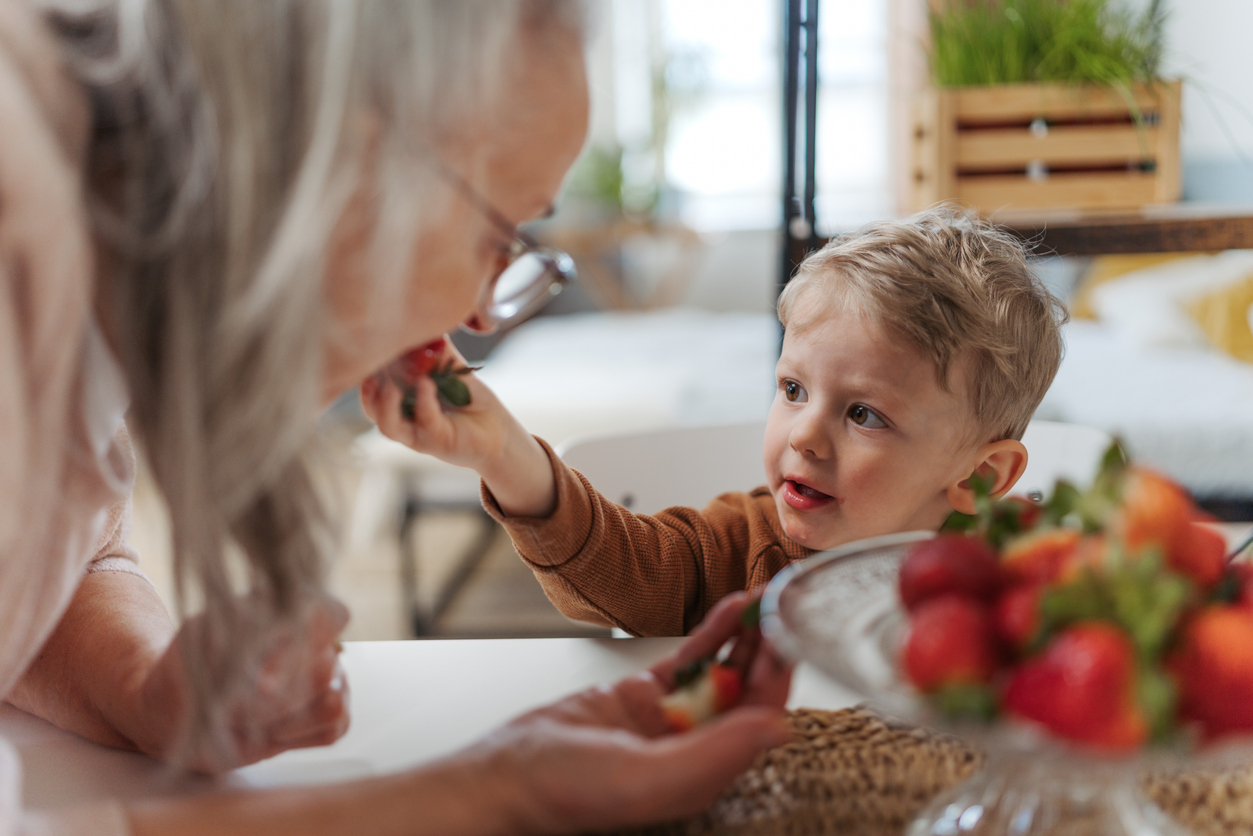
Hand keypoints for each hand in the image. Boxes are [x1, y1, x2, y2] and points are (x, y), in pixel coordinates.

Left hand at [136, 596, 350, 772]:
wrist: (177, 716)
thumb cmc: (189, 670)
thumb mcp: (198, 640)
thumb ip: (239, 639)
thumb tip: (270, 681)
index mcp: (293, 609)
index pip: (331, 614)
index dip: (300, 643)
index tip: (257, 672)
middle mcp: (320, 640)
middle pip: (324, 668)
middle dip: (271, 696)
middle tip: (232, 701)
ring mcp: (335, 679)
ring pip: (330, 701)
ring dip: (279, 718)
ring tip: (247, 717)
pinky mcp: (335, 716)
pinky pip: (333, 728)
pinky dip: (294, 736)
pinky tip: (268, 730)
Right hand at [360, 339, 513, 473]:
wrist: (499, 430)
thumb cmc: (471, 400)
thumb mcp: (452, 369)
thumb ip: (437, 350)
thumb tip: (426, 318)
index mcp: (402, 402)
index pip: (372, 389)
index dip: (367, 372)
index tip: (368, 348)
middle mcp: (404, 421)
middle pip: (372, 409)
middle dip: (367, 389)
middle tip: (372, 366)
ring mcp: (418, 434)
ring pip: (388, 425)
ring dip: (386, 404)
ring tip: (391, 385)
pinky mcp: (438, 442)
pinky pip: (425, 421)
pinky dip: (423, 400)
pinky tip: (426, 383)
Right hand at [462, 593, 793, 833]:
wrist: (505, 775)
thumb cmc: (565, 792)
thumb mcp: (645, 777)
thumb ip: (713, 753)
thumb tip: (776, 730)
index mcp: (703, 774)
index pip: (760, 721)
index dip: (780, 679)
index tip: (792, 639)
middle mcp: (694, 747)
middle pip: (747, 693)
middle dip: (769, 651)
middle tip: (784, 609)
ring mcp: (669, 719)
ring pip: (722, 671)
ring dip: (746, 638)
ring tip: (764, 600)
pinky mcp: (643, 695)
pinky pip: (688, 659)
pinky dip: (711, 633)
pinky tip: (729, 610)